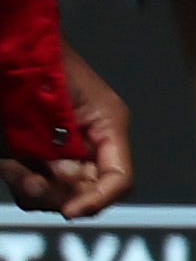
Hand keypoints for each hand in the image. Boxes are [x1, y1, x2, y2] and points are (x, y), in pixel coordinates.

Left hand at [2, 51, 128, 218]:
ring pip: (55, 194)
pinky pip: (31, 185)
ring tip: (13, 165)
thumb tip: (67, 186)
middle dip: (57, 191)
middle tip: (31, 175)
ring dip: (32, 186)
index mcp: (108, 130)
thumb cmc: (47, 65)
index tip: (70, 210)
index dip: (97, 199)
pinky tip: (8, 162)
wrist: (14, 50)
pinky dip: (18, 178)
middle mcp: (87, 146)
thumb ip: (71, 149)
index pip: (118, 180)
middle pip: (86, 192)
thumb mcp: (68, 107)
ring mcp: (59, 152)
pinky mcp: (33, 155)